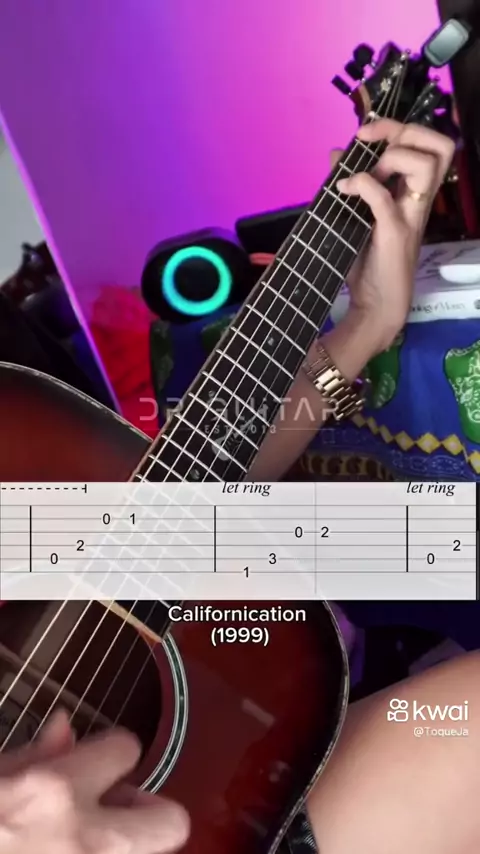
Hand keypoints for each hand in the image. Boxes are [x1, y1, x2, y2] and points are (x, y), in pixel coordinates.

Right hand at [0, 711, 188, 853]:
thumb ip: (34, 754)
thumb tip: (66, 728)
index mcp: (53, 791)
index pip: (127, 748)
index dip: (114, 752)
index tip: (100, 763)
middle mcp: (83, 840)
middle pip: (171, 822)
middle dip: (151, 812)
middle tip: (117, 812)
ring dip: (123, 845)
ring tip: (85, 840)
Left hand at [335, 118, 454, 352]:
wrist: (375, 306)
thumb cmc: (369, 265)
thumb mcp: (357, 217)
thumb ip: (351, 185)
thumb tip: (334, 154)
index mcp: (414, 194)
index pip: (430, 144)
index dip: (400, 127)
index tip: (366, 136)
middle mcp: (419, 201)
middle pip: (440, 147)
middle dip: (403, 132)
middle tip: (371, 145)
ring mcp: (410, 216)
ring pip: (426, 165)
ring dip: (391, 158)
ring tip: (364, 176)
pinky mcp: (395, 234)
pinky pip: (384, 198)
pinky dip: (361, 185)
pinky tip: (343, 191)